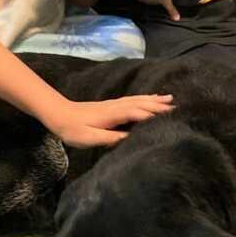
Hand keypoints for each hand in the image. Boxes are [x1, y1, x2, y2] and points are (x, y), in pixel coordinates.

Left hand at [47, 94, 175, 147]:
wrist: (58, 113)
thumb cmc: (72, 129)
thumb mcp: (90, 138)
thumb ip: (110, 138)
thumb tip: (131, 138)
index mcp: (113, 115)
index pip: (138, 113)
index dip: (154, 114)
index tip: (172, 116)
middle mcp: (115, 106)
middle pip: (141, 103)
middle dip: (159, 104)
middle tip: (177, 105)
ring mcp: (113, 104)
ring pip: (137, 99)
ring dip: (153, 99)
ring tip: (169, 98)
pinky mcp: (110, 105)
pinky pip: (131, 99)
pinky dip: (143, 98)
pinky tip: (147, 98)